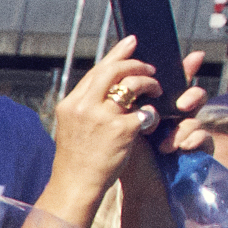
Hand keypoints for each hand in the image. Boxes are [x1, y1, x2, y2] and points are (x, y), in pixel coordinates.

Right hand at [44, 42, 164, 202]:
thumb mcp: (73, 125)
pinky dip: (151, 114)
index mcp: (71, 103)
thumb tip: (110, 83)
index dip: (118, 54)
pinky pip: (145, 112)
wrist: (75, 185)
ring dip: (149, 84)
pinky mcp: (122, 131)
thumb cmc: (78, 158)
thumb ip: (88, 104)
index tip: (132, 41)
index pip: (98, 70)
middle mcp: (85, 107)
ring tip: (156, 90)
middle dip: (137, 65)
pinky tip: (151, 120)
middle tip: (151, 68)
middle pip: (115, 71)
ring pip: (132, 85)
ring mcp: (103, 118)